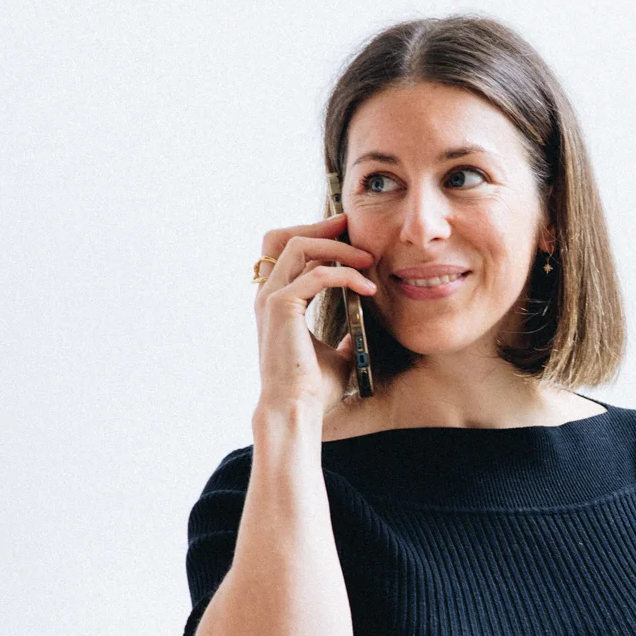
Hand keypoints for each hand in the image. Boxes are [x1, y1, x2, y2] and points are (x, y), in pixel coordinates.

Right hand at [253, 214, 377, 415]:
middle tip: (352, 224)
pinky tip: (368, 289)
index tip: (347, 234)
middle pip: (285, 237)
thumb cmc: (312, 390)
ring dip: (337, 246)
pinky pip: (317, 274)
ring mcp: (271, 298)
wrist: (296, 410)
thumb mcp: (336, 354)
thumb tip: (360, 333)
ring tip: (368, 257)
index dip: (315, 236)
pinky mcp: (281, 306)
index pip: (288, 253)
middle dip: (320, 225)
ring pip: (299, 245)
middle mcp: (268, 296)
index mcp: (276, 303)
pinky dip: (346, 275)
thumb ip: (343, 337)